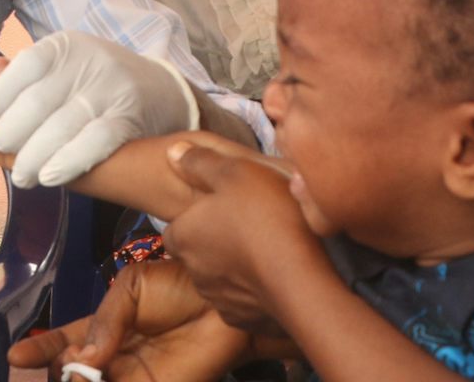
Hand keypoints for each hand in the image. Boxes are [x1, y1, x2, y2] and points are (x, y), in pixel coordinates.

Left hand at [0, 32, 198, 187]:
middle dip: (12, 134)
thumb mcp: (54, 70)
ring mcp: (111, 91)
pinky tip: (48, 177)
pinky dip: (65, 162)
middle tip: (2, 150)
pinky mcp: (128, 119)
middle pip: (37, 103)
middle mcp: (88, 63)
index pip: (24, 66)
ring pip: (61, 128)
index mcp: (64, 46)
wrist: (158, 90)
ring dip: (33, 158)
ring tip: (22, 175)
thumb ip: (9, 85)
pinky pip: (92, 143)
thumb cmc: (89, 81)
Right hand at [7, 258, 251, 381]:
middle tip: (60, 364)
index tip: (16, 356)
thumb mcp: (133, 288)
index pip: (65, 345)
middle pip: (74, 374)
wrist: (225, 298)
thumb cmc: (184, 284)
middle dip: (60, 372)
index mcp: (107, 327)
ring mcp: (135, 377)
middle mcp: (116, 356)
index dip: (41, 351)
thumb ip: (106, 319)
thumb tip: (84, 356)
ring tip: (76, 371)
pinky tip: (92, 377)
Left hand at [162, 142, 322, 335]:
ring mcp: (219, 299)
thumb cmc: (266, 218)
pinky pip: (243, 301)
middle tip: (247, 225)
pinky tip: (275, 275)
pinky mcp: (244, 321)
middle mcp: (194, 271)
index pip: (174, 227)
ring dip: (233, 266)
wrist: (301, 279)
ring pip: (220, 278)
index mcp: (183, 235)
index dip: (194, 217)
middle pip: (197, 253)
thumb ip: (201, 161)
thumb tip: (172, 153)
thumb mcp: (234, 171)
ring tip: (265, 249)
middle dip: (214, 242)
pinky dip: (253, 290)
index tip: (218, 209)